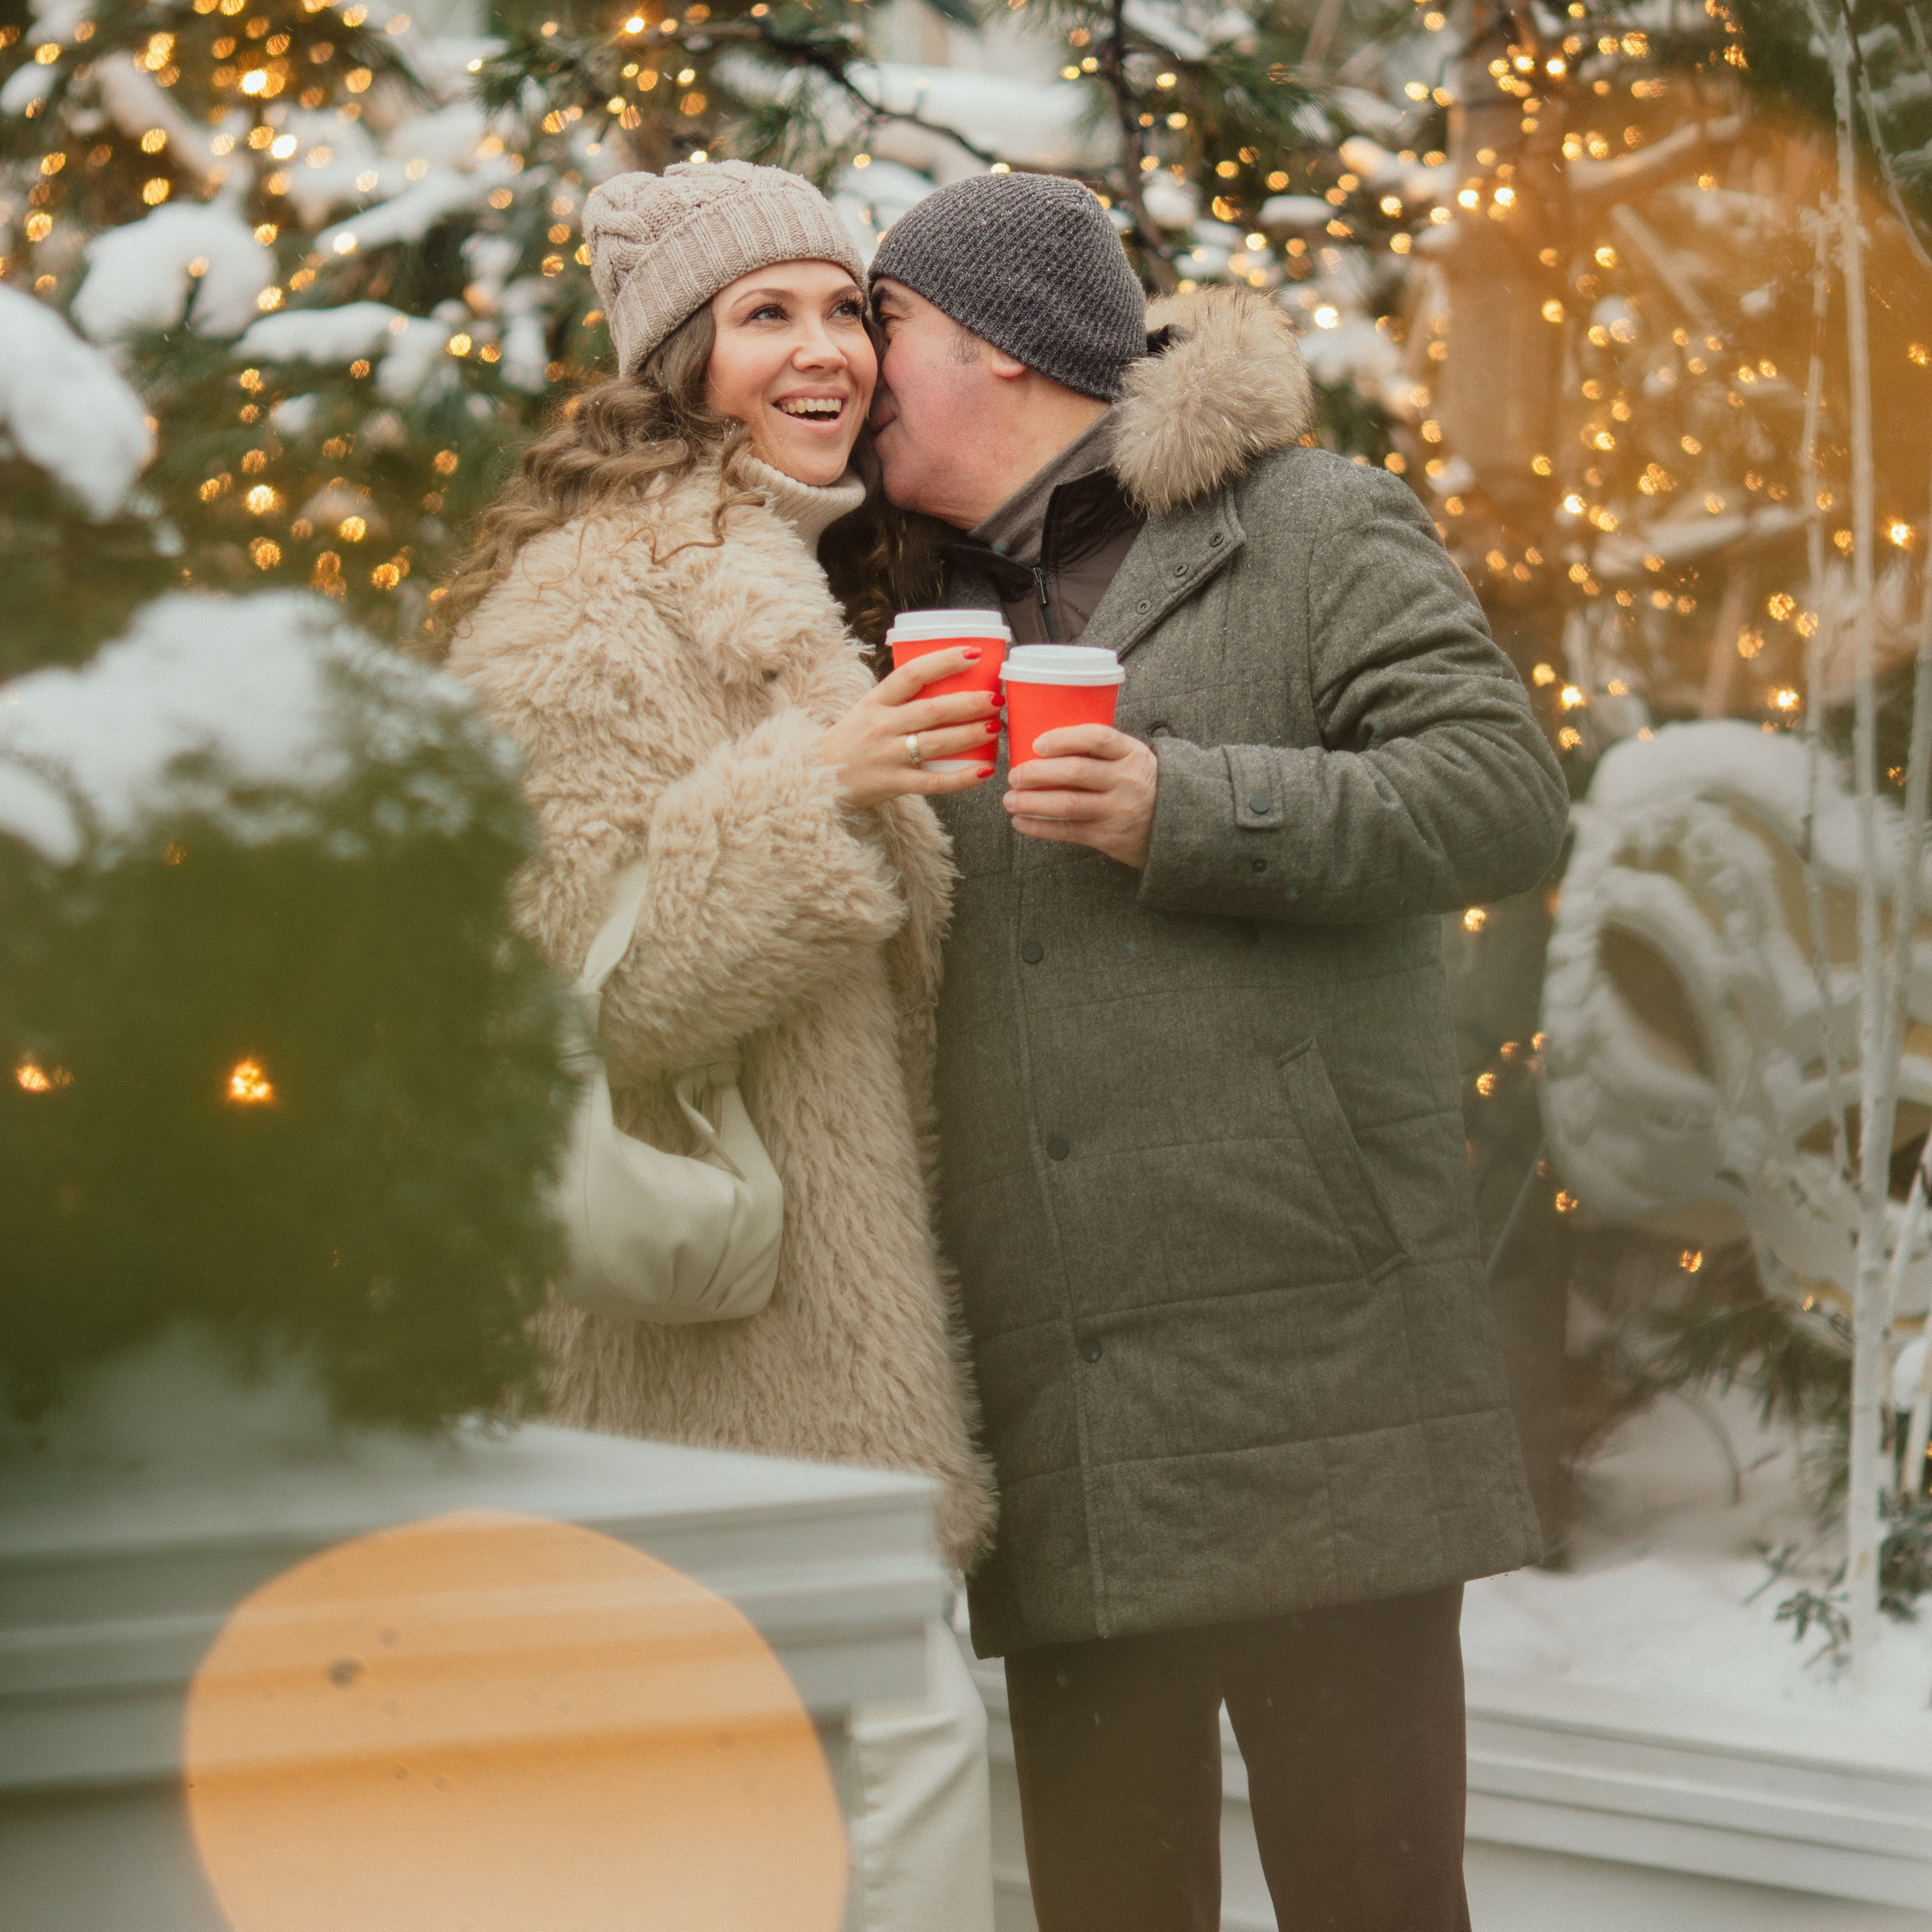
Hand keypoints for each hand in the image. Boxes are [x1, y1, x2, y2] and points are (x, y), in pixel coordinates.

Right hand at [815, 647, 1000, 808]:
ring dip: (970, 735)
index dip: (944, 662)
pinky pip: (933, 782)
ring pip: (937, 743)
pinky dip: (961, 778)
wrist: (816, 775)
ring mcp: (887, 756)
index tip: (974, 654)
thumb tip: (946, 678)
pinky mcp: (893, 783)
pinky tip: (984, 771)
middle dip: (969, 703)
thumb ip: (899, 697)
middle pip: (932, 710)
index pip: (912, 674)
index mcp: (875, 701)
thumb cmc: (851, 738)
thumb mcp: (867, 708)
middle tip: (995, 699)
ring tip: (993, 727)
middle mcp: (881, 726)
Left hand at [1004, 725, 1158, 868]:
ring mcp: (1118, 811)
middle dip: (1037, 773)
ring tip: (1010, 800)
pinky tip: (1022, 822)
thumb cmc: (1142, 785)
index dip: (1063, 739)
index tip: (1037, 744)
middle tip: (1014, 775)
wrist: (1179, 826)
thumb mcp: (1132, 759)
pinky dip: (1040, 827)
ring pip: (1067, 804)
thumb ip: (1100, 751)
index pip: (1097, 738)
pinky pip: (1068, 831)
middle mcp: (1127, 781)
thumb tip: (1042, 745)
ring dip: (1031, 802)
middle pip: (1075, 772)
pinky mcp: (1110, 838)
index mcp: (1132, 754)